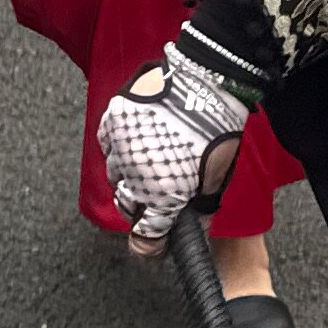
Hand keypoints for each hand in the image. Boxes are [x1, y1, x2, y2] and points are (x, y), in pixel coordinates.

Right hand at [96, 42, 252, 254]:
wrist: (209, 81)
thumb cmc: (220, 128)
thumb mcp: (220, 178)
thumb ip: (203, 208)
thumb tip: (197, 227)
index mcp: (164, 194)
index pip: (145, 237)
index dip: (150, 246)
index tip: (153, 246)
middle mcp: (136, 174)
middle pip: (127, 206)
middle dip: (141, 207)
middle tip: (158, 197)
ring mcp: (122, 146)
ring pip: (116, 174)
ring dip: (130, 175)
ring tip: (151, 162)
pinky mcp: (114, 119)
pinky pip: (108, 144)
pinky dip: (120, 148)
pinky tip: (138, 142)